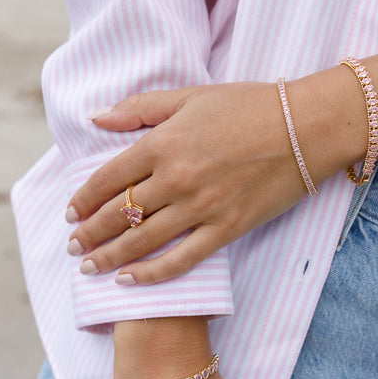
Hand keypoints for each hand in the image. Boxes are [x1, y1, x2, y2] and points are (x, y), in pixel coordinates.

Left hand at [66, 78, 354, 283]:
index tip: (71, 212)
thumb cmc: (249, 105)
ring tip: (88, 268)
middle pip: (119, 213)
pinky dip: (152, 275)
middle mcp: (176, 178)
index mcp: (163, 143)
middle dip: (90, 233)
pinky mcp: (227, 228)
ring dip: (109, 257)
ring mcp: (201, 207)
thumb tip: (97, 119)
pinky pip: (182, 259)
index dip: (83, 199)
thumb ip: (140, 108)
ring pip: (142, 241)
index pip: (108, 178)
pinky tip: (129, 282)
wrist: (306, 127)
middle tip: (73, 246)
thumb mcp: (190, 96)